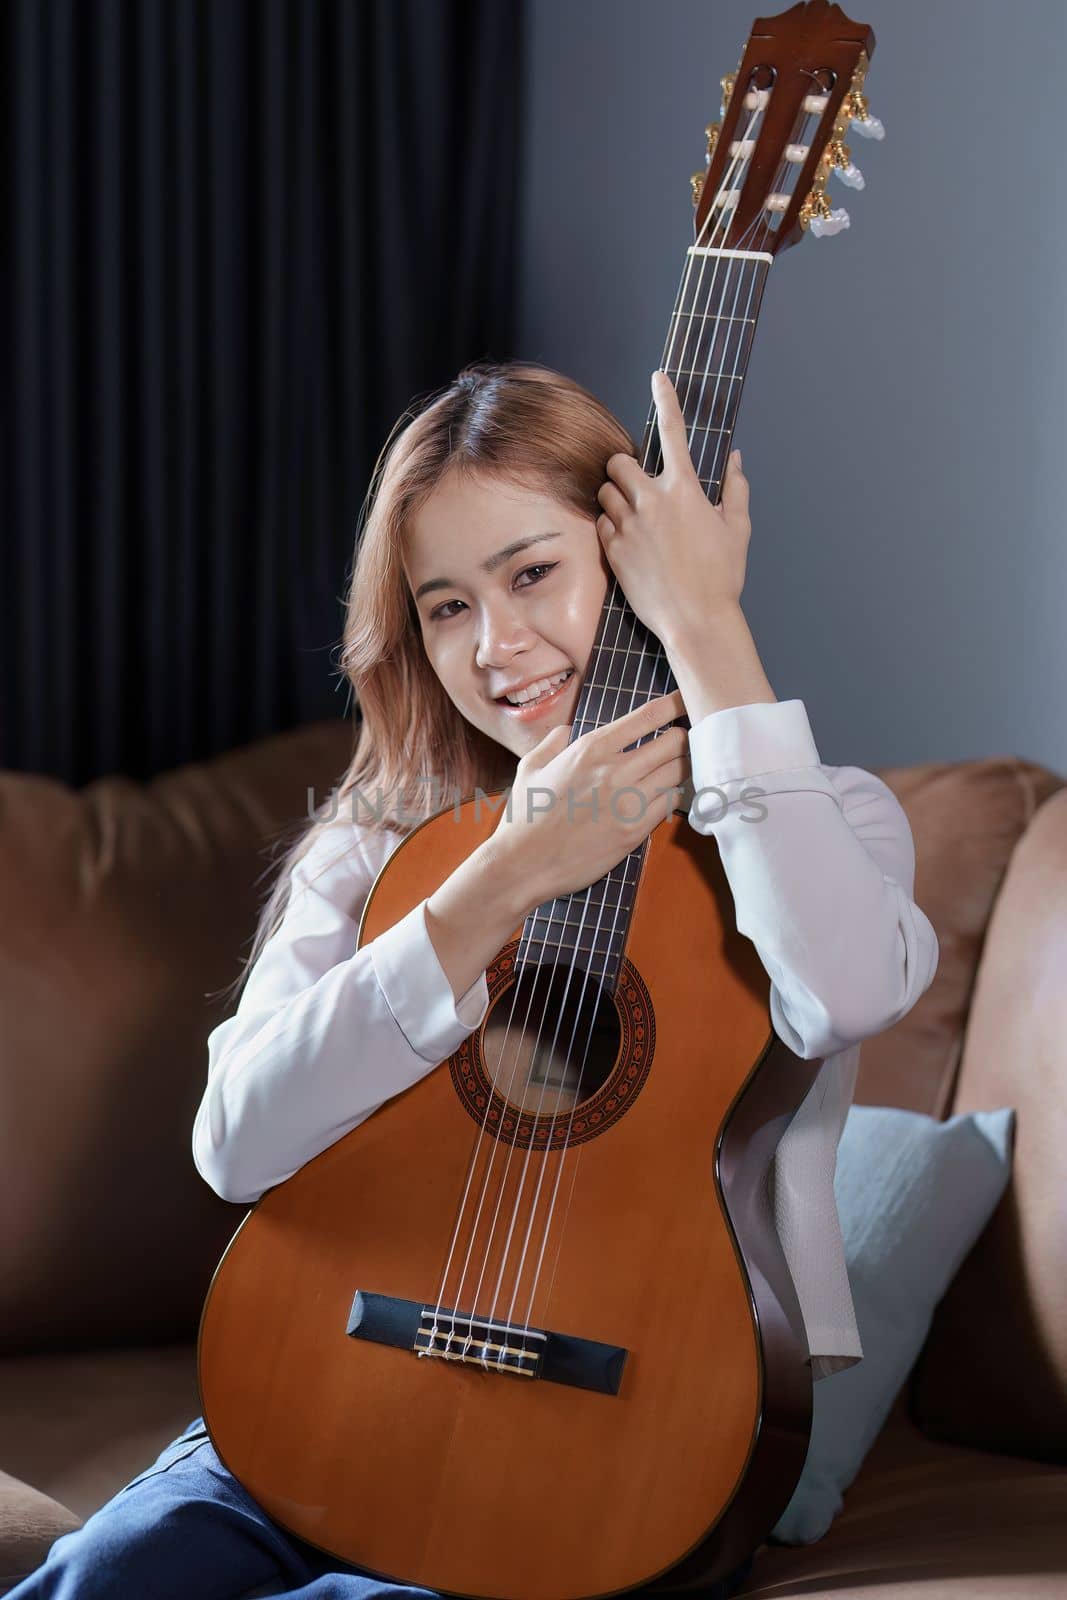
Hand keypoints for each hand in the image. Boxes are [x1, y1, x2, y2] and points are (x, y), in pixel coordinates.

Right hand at [488, 691, 691, 906]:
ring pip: (678, 772)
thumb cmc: (526, 816)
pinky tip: (664, 795)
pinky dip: (673, 795)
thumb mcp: (531, 766)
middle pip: (675, 742)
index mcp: (591, 748)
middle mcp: (614, 770)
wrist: (525, 863)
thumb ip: (553, 741)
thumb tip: (568, 730)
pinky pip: (671, 803)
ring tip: (677, 768)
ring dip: (682, 768)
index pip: (648, 716)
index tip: (684, 702)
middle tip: (682, 743)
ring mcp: (628, 801)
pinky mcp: (636, 830)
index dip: (674, 705)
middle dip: (683, 740)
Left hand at [594, 370, 750, 643]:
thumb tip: (735, 460)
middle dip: (624, 467)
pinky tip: (630, 543)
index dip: (666, 399)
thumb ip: (735, 489)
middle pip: (618, 461)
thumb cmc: (722, 577)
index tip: (659, 378)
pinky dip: (611, 527)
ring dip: (615, 497)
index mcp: (684, 490)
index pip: (674, 431)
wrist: (696, 620)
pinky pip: (601, 524)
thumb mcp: (737, 529)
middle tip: (638, 485)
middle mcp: (651, 502)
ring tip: (634, 518)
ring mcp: (628, 526)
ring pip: (605, 492)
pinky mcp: (612, 550)